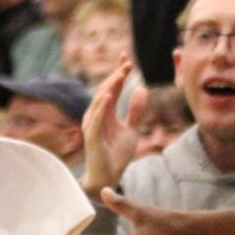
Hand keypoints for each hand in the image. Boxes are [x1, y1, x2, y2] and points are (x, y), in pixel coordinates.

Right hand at [82, 59, 138, 195]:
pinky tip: (110, 96)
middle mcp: (96, 116)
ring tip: (121, 74)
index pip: (112, 88)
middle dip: (116, 76)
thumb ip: (135, 111)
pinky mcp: (91, 137)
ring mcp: (92, 126)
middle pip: (105, 90)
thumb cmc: (116, 156)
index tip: (126, 57)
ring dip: (110, 86)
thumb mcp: (131, 130)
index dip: (118, 72)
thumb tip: (142, 89)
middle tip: (128, 63)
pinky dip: (102, 107)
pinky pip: (96, 119)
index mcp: (106, 113)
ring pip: (100, 101)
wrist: (109, 177)